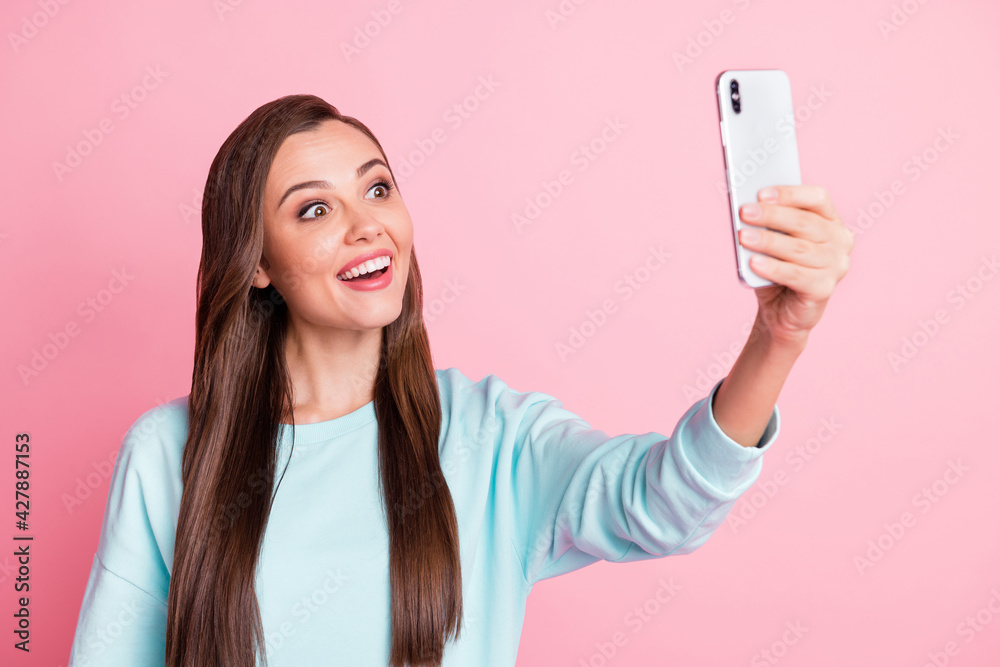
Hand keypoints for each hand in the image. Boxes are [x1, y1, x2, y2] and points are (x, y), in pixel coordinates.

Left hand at [737, 184, 853, 345]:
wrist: (781, 312)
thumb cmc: (777, 270)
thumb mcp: (773, 243)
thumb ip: (769, 225)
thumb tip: (749, 210)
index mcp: (830, 222)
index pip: (817, 198)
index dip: (790, 193)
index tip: (761, 193)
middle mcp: (839, 241)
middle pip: (805, 223)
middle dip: (772, 215)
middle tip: (744, 212)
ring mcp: (836, 266)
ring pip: (799, 249)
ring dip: (768, 241)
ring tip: (744, 236)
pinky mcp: (824, 289)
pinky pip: (796, 275)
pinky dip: (773, 268)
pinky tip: (754, 262)